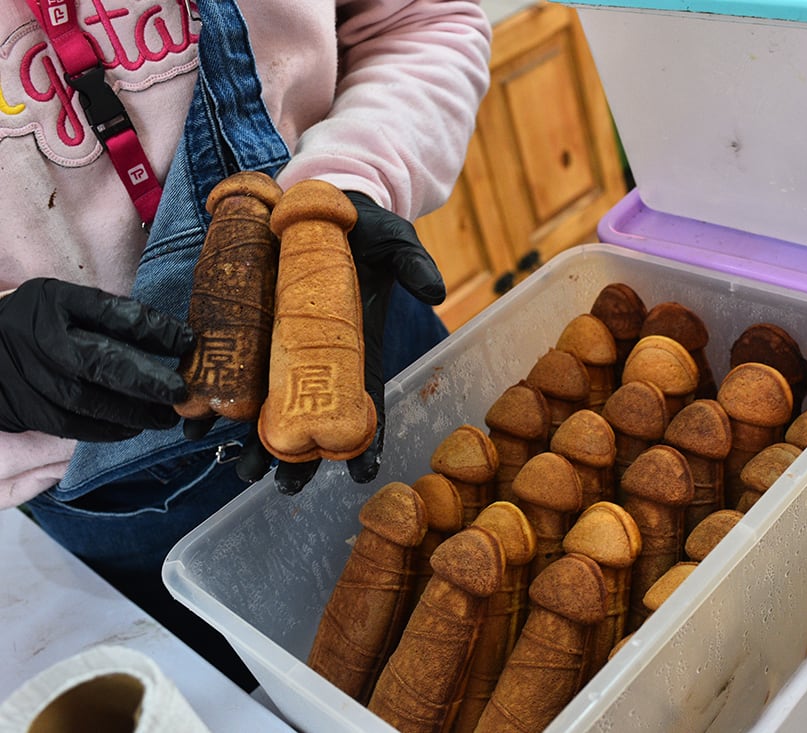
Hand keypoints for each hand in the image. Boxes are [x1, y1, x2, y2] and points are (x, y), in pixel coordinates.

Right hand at [0, 278, 192, 440]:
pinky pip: (72, 425)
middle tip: (181, 393)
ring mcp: (30, 375)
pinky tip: (130, 428)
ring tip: (164, 418)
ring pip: (89, 401)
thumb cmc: (39, 321)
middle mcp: (41, 338)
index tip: (189, 342)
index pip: (114, 315)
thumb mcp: (69, 302)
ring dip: (134, 413)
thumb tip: (174, 337)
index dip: (156, 330)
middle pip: (102, 362)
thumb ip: (112, 316)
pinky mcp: (25, 407)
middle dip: (149, 381)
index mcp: (57, 301)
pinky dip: (106, 430)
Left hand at [223, 190, 445, 494]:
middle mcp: (318, 356)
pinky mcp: (249, 326)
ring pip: (266, 404)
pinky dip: (214, 397)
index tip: (358, 477)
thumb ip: (414, 263)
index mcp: (357, 348)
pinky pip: (231, 368)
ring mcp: (281, 345)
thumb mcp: (395, 240)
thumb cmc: (363, 227)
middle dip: (295, 455)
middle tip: (279, 486)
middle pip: (309, 417)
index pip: (364, 403)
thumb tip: (434, 291)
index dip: (364, 442)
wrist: (319, 198)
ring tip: (234, 468)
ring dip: (251, 441)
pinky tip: (196, 422)